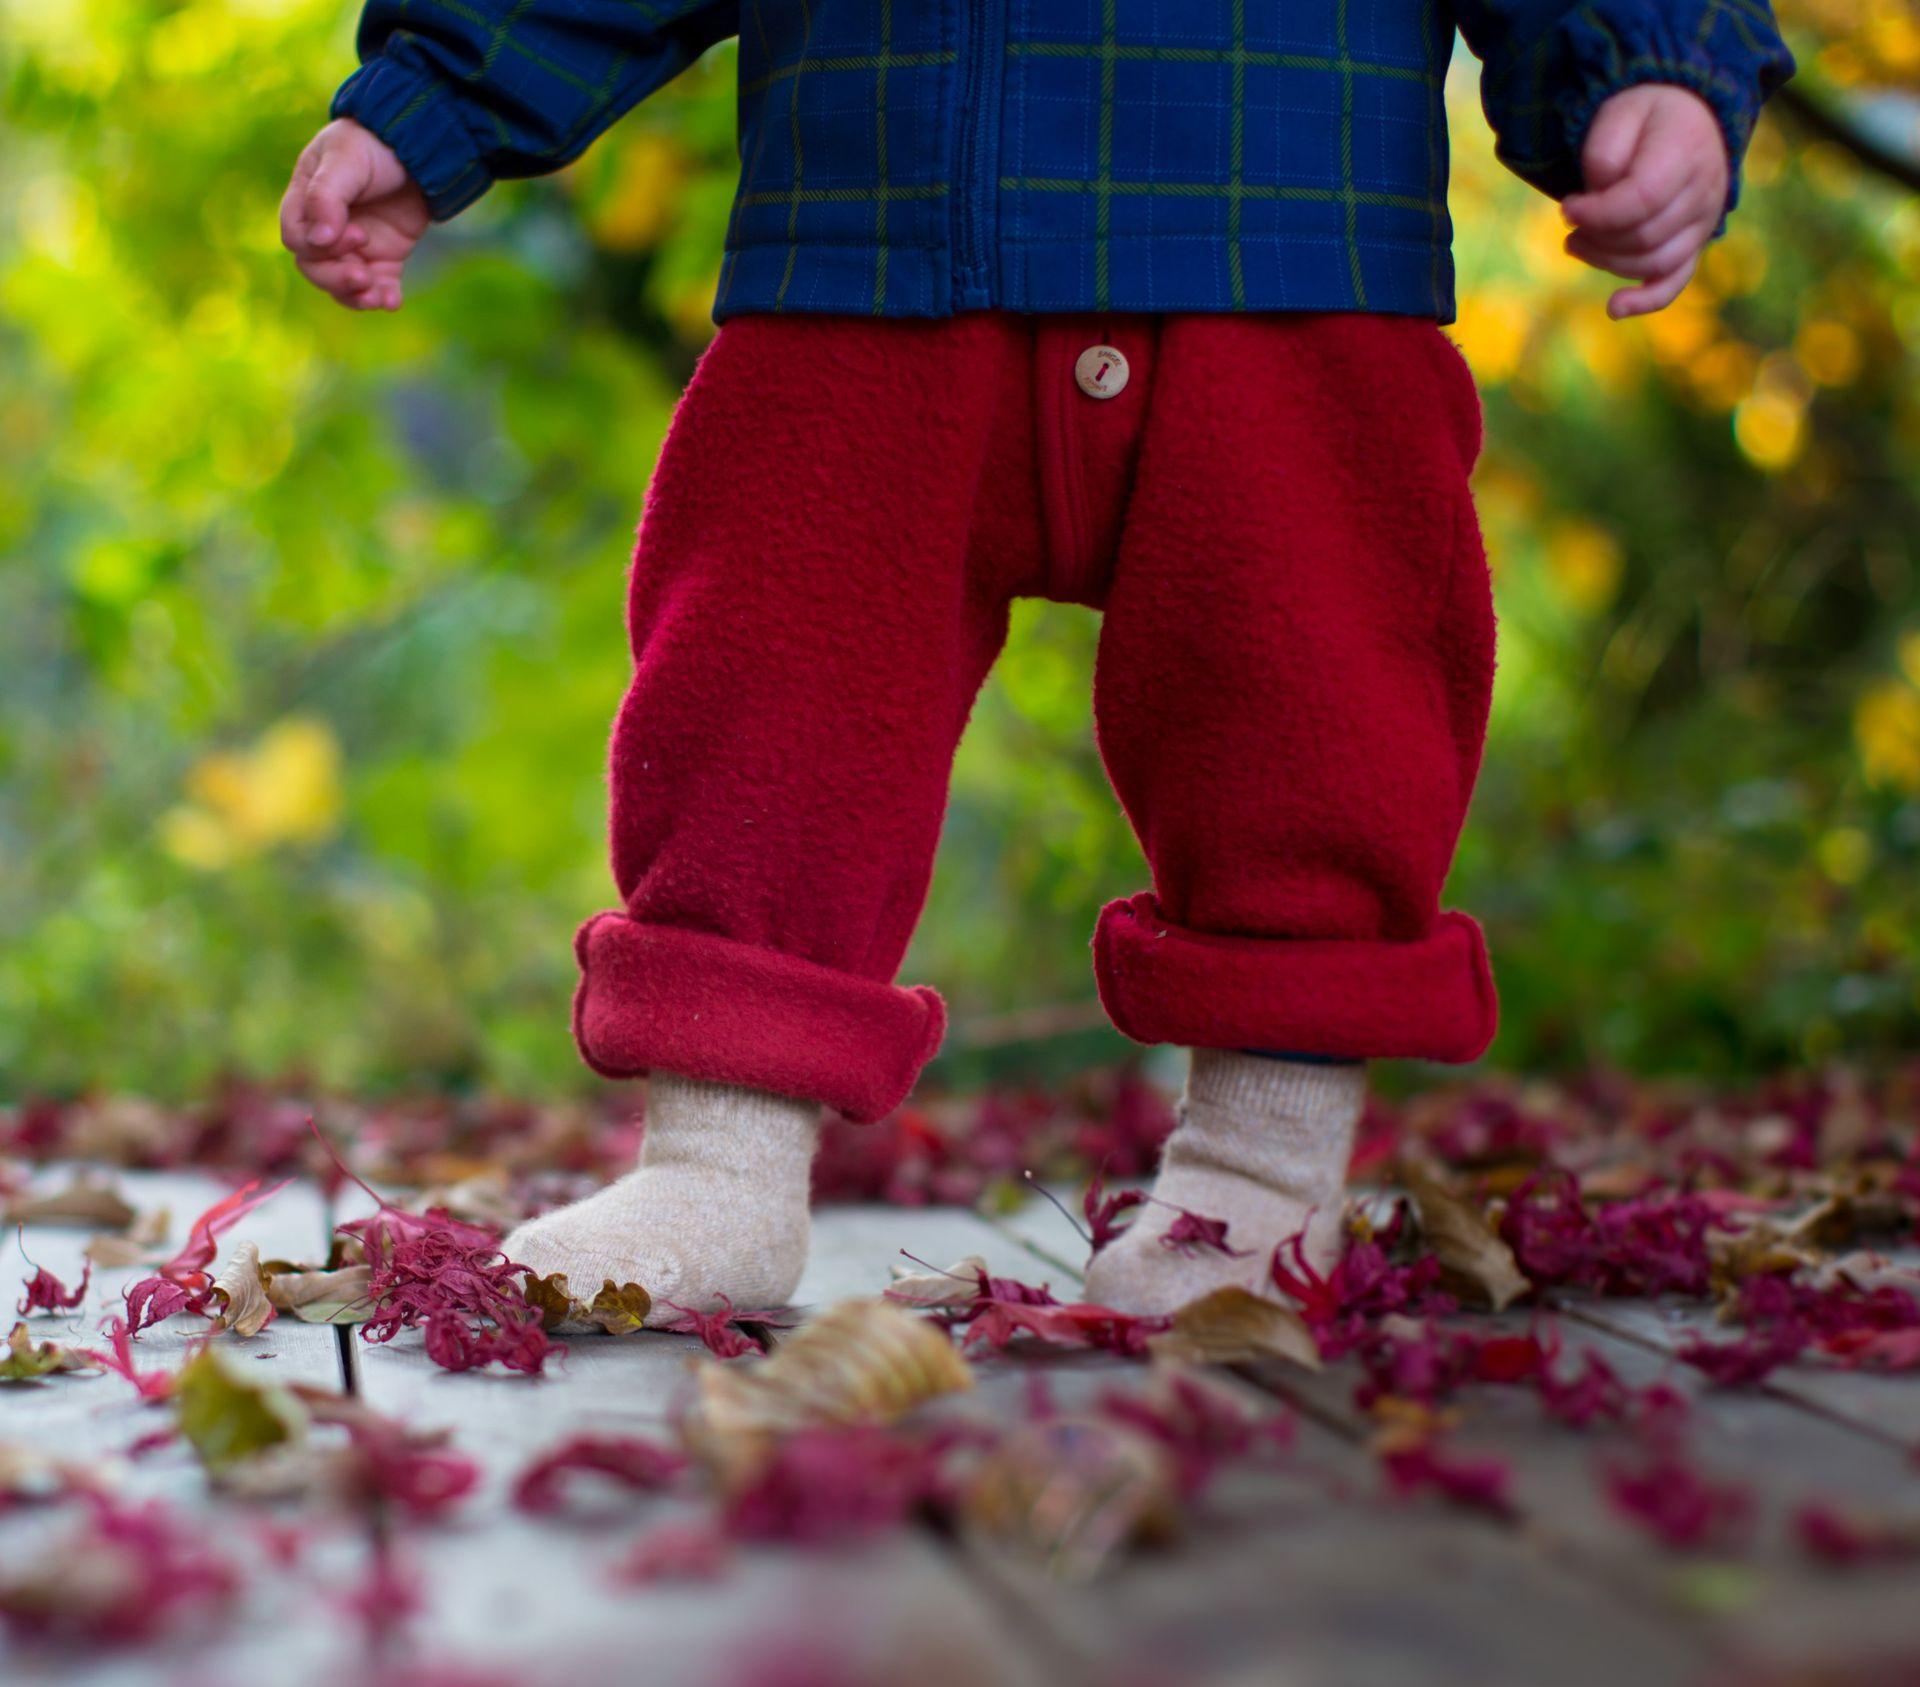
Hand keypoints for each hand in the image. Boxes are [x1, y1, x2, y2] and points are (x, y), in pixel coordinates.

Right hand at [280, 119, 429, 311]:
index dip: (319, 247)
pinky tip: (392, 302)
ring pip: (343, 284)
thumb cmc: (371, 145)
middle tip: (363, 275)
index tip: (357, 233)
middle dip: (337, 277)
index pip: (297, 238)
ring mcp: (355, 247)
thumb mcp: (344, 160)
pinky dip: (384, 297)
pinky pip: (377, 285)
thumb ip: (326, 196)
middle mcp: (326, 229)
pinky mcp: (384, 258)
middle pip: (315, 268)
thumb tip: (318, 240)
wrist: (417, 148)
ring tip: (377, 299)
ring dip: (357, 296)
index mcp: (305, 202)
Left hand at [1561, 85, 1729, 319]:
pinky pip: (1677, 281)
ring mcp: (1704, 221)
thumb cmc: (1645, 116)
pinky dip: (1647, 300)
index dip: (1596, 213)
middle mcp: (1704, 190)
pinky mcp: (1696, 242)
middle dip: (1596, 236)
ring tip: (1575, 242)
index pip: (1641, 200)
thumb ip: (1603, 155)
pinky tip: (1614, 309)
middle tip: (1570, 223)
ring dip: (1606, 261)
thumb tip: (1597, 201)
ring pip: (1654, 262)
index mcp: (1685, 152)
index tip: (1566, 207)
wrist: (1689, 115)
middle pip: (1643, 236)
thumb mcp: (1618, 114)